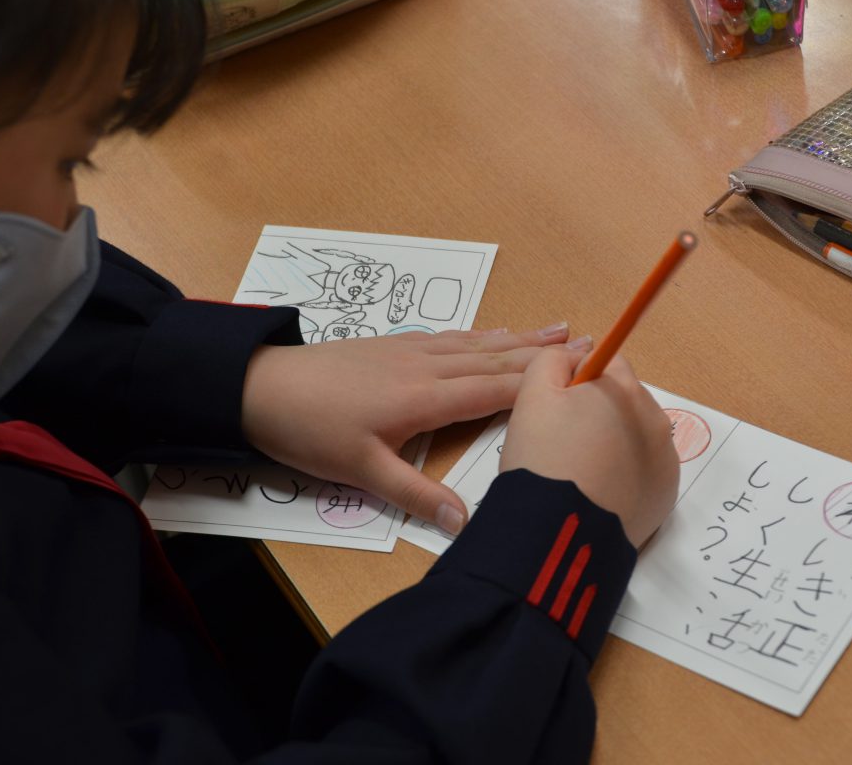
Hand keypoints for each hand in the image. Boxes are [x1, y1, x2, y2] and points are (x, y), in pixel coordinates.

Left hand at [241, 324, 571, 533]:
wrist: (261, 388)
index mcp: (426, 398)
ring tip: (558, 329)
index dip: (541, 382)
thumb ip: (415, 494)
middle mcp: (427, 366)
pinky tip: (491, 332)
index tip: (585, 370)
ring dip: (519, 338)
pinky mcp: (394, 345)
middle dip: (543, 353)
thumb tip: (465, 521)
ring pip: (477, 343)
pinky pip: (451, 336)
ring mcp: (410, 350)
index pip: (496, 389)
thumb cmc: (311, 431)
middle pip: (496, 359)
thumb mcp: (362, 471)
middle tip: (590, 342)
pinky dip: (481, 334)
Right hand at [499, 347, 678, 546]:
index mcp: (624, 389)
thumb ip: (552, 359)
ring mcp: (665, 459)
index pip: (604, 362)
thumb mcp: (532, 394)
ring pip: (634, 436)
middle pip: (623, 400)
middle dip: (596, 413)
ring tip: (578, 473)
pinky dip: (624, 475)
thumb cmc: (543, 458)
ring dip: (612, 444)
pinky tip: (597, 492)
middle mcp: (655, 418)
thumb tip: (573, 355)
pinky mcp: (666, 495)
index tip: (555, 408)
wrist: (560, 529)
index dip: (575, 381)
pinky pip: (643, 472)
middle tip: (561, 444)